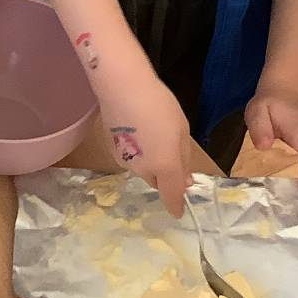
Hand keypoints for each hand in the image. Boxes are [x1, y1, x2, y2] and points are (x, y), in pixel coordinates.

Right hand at [96, 69, 193, 215]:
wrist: (122, 86)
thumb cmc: (159, 104)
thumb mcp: (182, 130)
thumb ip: (184, 159)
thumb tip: (185, 180)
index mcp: (166, 166)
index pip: (172, 196)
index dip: (176, 206)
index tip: (179, 211)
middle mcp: (144, 170)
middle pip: (158, 180)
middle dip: (165, 173)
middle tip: (170, 150)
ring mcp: (125, 161)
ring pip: (143, 169)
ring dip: (150, 161)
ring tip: (152, 133)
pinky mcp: (112, 150)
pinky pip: (131, 158)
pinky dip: (137, 151)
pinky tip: (137, 131)